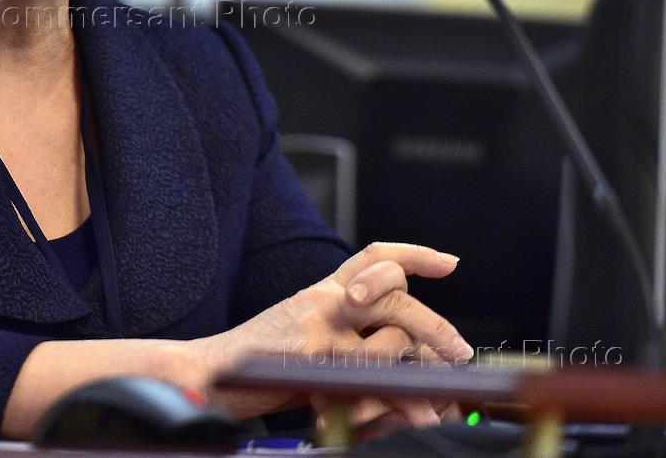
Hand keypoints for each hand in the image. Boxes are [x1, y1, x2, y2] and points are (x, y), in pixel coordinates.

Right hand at [189, 242, 472, 421]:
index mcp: (322, 291)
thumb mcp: (305, 337)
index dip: (413, 254)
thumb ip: (349, 336)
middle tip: (458, 351)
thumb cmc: (258, 362)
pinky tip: (408, 412)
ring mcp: (316, 324)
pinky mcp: (311, 355)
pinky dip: (395, 398)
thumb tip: (406, 352)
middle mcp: (322, 299)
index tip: (450, 262)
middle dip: (433, 324)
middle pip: (393, 292)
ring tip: (430, 402)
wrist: (207, 373)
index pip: (373, 256)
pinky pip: (368, 375)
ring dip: (416, 372)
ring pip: (389, 337)